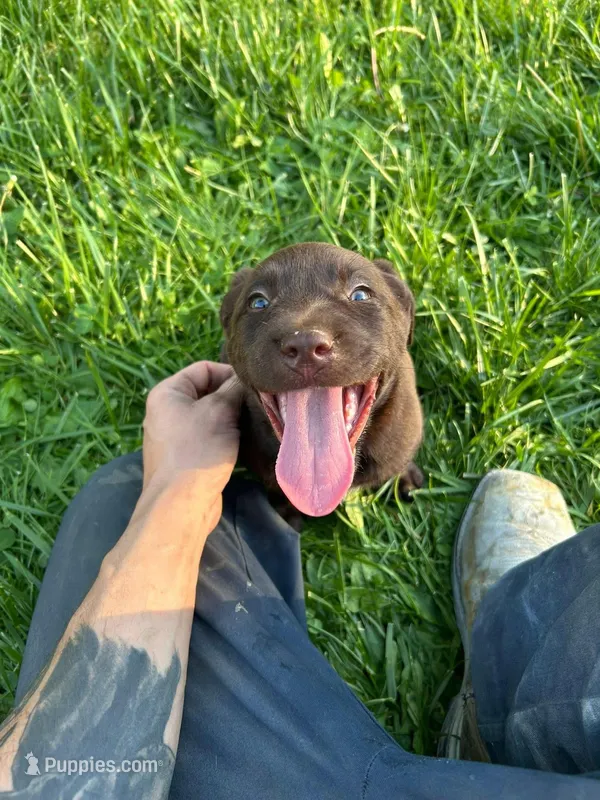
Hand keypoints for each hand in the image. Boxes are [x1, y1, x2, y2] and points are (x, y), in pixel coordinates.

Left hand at [141, 361, 242, 524]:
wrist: (181, 504)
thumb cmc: (198, 450)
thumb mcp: (220, 411)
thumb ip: (235, 389)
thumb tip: (247, 379)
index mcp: (167, 393)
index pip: (204, 369)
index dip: (230, 374)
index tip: (253, 387)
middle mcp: (167, 411)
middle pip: (207, 392)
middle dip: (233, 397)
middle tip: (258, 405)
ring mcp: (175, 436)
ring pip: (211, 416)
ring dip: (232, 419)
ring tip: (255, 423)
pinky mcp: (186, 456)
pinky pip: (209, 437)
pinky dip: (226, 437)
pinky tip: (247, 442)